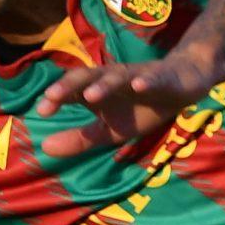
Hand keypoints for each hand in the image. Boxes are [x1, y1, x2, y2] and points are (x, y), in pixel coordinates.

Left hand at [34, 51, 223, 156]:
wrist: (183, 84)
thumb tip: (44, 149)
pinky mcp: (163, 78)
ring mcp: (137, 76)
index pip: (73, 91)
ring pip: (118, 77)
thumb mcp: (111, 130)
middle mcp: (112, 79)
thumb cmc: (142, 107)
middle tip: (52, 96)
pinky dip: (146, 81)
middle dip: (70, 85)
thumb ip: (80, 139)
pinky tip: (139, 86)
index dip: (57, 98)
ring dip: (104, 84)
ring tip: (90, 95)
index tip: (42, 111)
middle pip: (88, 77)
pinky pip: (153, 79)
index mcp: (98, 90)